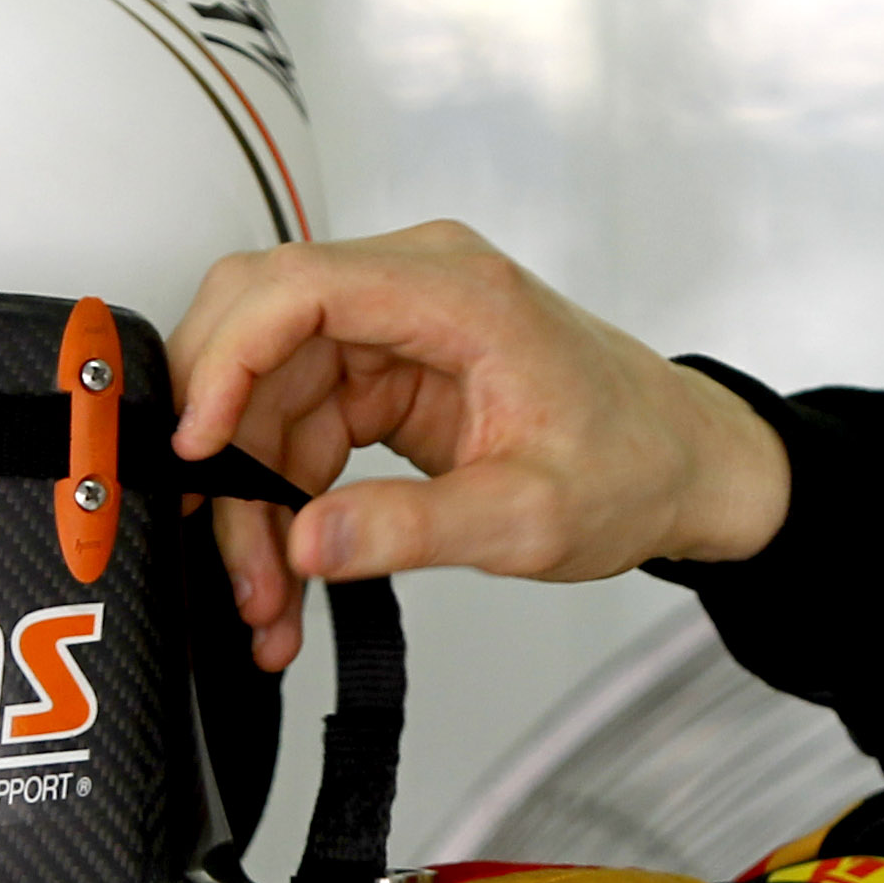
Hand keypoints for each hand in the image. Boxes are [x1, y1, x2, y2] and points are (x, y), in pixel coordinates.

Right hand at [167, 222, 787, 671]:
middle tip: (219, 542)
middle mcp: (415, 289)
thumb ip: (414, 529)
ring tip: (265, 597)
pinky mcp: (387, 374)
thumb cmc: (635, 465)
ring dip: (249, 495)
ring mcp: (396, 329)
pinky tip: (287, 573)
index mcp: (455, 292)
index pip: (296, 285)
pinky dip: (280, 500)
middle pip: (260, 332)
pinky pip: (298, 423)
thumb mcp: (528, 517)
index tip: (195, 447)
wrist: (688, 467)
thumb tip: (309, 543)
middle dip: (223, 444)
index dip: (227, 361)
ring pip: (268, 392)